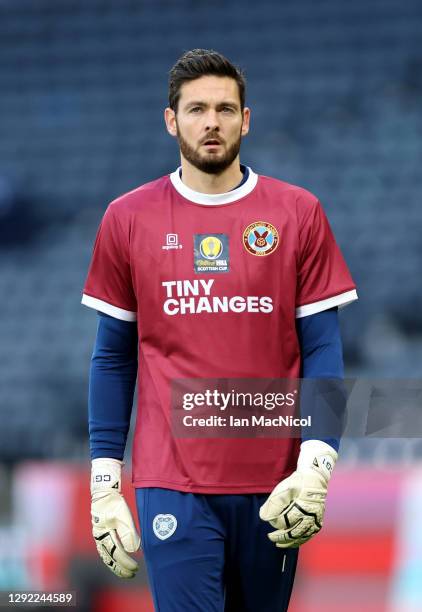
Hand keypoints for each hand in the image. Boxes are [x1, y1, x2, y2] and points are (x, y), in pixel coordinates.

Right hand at [91, 458, 140, 577]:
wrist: (104, 492)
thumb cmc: (114, 503)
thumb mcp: (124, 516)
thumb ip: (129, 533)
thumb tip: (134, 550)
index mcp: (104, 534)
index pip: (117, 553)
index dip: (126, 563)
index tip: (135, 568)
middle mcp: (99, 537)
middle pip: (110, 558)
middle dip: (120, 568)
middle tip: (132, 574)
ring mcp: (98, 536)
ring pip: (106, 556)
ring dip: (115, 565)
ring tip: (124, 572)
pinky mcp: (101, 533)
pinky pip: (105, 550)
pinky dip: (111, 558)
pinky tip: (116, 561)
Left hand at [259, 441, 336, 547]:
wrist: (314, 480)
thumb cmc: (296, 484)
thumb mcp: (282, 489)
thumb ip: (272, 504)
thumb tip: (264, 517)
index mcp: (301, 505)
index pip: (285, 521)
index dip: (275, 522)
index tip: (270, 519)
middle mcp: (310, 515)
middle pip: (293, 532)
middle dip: (281, 536)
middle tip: (271, 537)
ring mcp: (315, 520)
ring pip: (301, 536)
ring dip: (289, 542)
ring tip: (279, 544)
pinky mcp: (318, 522)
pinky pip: (309, 535)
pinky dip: (300, 540)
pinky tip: (292, 542)